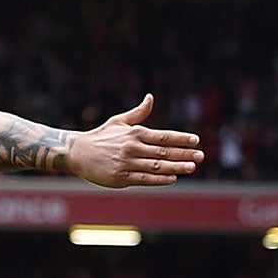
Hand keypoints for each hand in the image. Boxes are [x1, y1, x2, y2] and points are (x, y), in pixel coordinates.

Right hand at [68, 95, 202, 188]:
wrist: (77, 153)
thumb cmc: (100, 137)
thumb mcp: (119, 121)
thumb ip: (138, 113)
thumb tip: (151, 97)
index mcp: (134, 133)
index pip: (163, 136)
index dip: (181, 139)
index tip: (196, 140)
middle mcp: (132, 148)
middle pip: (164, 152)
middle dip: (184, 153)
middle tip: (201, 156)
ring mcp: (127, 163)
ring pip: (157, 166)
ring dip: (176, 167)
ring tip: (192, 167)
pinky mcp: (121, 178)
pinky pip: (144, 179)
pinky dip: (160, 179)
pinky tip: (173, 178)